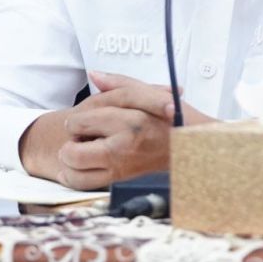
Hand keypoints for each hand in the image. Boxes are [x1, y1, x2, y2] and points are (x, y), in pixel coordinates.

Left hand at [36, 71, 214, 189]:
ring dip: (70, 163)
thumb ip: (118, 82)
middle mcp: (123, 150)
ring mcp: (121, 171)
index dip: (77, 119)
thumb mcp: (148, 92)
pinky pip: (85, 186)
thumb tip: (93, 74)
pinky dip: (77, 177)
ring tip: (81, 152)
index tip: (87, 119)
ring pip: (74, 174)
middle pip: (71, 152)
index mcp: (129, 122)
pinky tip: (84, 166)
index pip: (80, 122)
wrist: (192, 149)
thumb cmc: (171, 118)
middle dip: (70, 142)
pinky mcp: (121, 185)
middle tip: (82, 137)